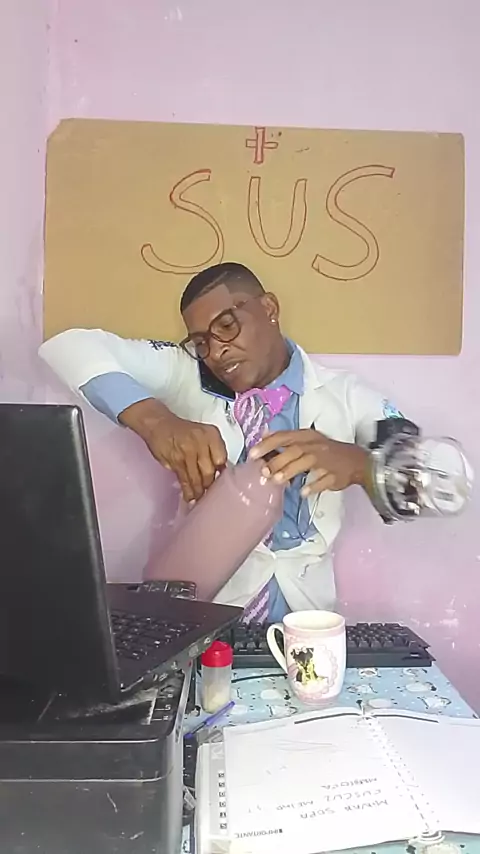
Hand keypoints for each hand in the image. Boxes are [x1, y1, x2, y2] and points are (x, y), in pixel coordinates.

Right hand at [119, 399, 227, 501]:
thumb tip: (220, 471)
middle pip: (209, 471)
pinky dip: (188, 490)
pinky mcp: (175, 461)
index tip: (221, 482)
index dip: (222, 473)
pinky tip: (190, 497)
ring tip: (200, 498)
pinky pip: (184, 479)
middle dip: (209, 485)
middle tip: (210, 493)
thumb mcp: (203, 434)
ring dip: (199, 491)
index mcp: (211, 434)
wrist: (159, 425)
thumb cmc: (183, 431)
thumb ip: (213, 450)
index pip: (222, 458)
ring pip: (197, 477)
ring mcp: (187, 452)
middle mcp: (201, 442)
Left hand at [249, 429, 368, 496]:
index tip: (252, 454)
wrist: (356, 461)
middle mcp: (316, 446)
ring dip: (291, 471)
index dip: (267, 445)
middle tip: (263, 472)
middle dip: (277, 461)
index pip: (284, 437)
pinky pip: (324, 480)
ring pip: (307, 463)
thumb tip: (264, 435)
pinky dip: (313, 486)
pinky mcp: (336, 474)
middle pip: (294, 450)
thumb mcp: (307, 440)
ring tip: (277, 481)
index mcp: (307, 436)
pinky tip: (303, 492)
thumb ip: (286, 439)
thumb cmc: (327, 451)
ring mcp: (327, 460)